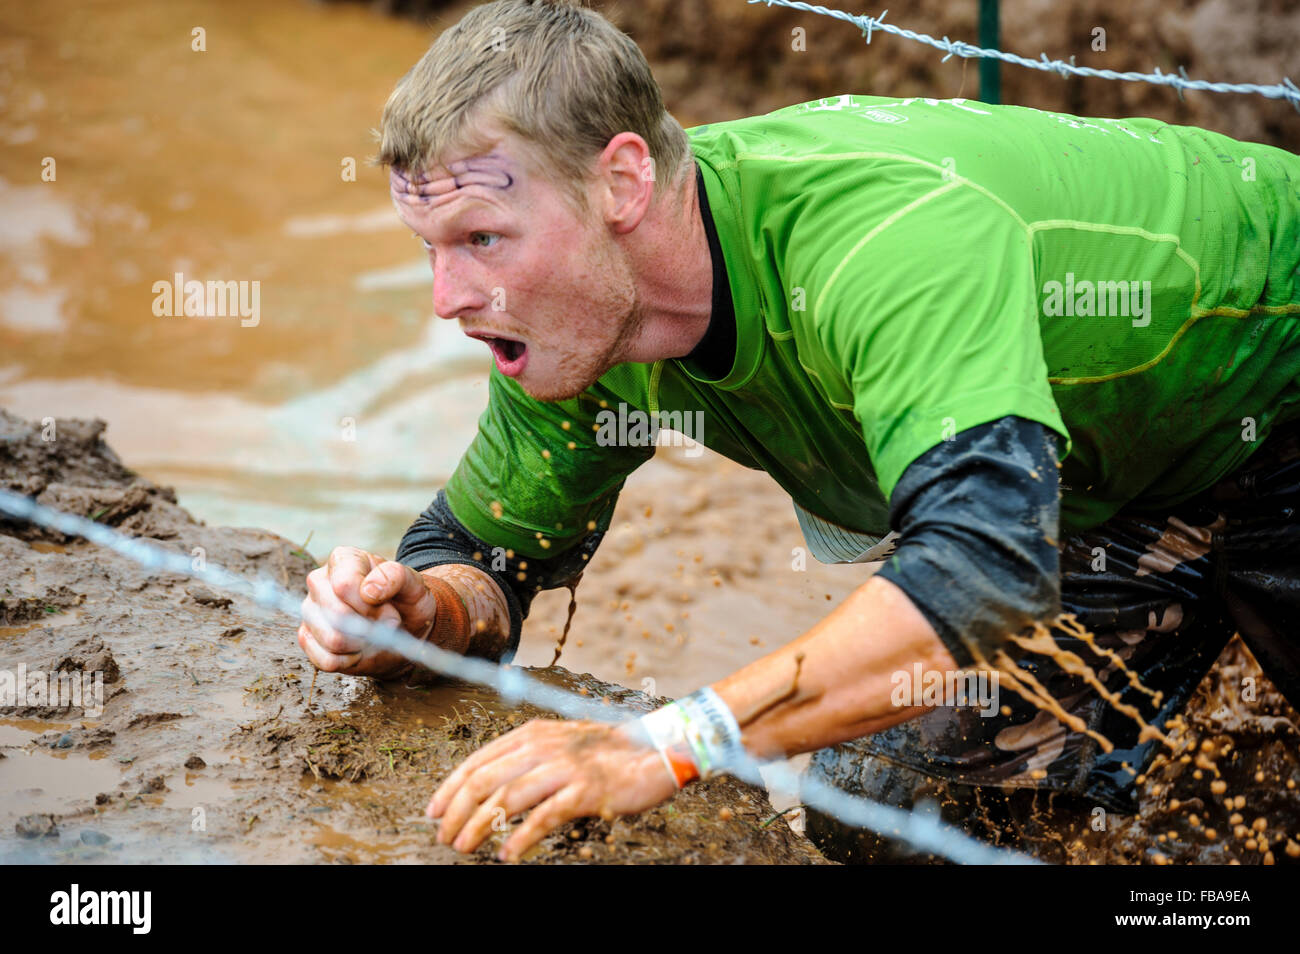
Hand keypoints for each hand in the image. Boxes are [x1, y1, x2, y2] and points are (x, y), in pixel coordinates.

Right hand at [297, 546, 439, 677]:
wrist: (404, 627)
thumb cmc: (405, 600)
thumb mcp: (412, 583)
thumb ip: (395, 576)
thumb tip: (369, 591)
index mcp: (343, 560)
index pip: (344, 585)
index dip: (370, 606)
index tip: (390, 609)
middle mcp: (319, 582)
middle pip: (337, 615)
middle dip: (370, 627)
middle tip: (387, 623)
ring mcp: (310, 611)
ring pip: (332, 639)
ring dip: (362, 644)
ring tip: (373, 634)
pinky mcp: (307, 638)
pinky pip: (325, 660)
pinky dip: (349, 660)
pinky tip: (359, 648)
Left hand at [427, 718, 679, 860]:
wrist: (656, 749)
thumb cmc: (608, 752)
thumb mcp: (562, 744)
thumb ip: (529, 759)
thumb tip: (490, 788)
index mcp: (533, 733)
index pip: (477, 760)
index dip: (449, 788)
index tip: (433, 811)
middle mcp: (544, 746)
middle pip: (485, 780)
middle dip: (456, 812)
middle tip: (443, 836)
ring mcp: (564, 766)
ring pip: (506, 799)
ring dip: (478, 826)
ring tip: (463, 847)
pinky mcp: (584, 789)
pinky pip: (543, 817)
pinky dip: (521, 838)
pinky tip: (507, 854)